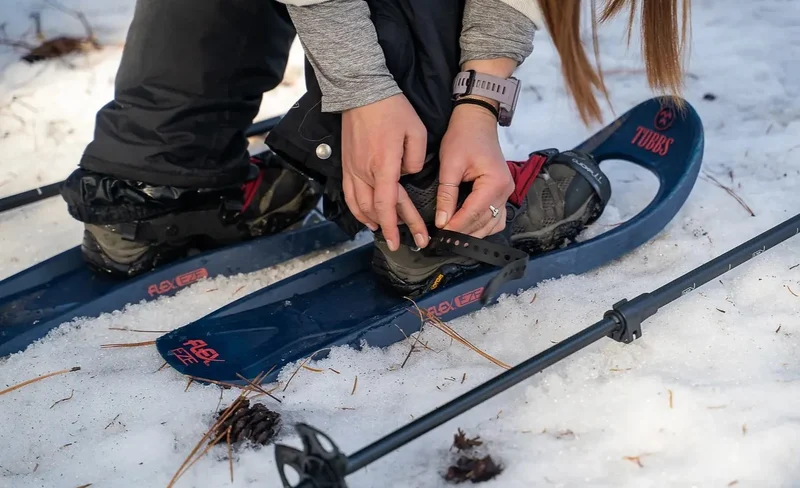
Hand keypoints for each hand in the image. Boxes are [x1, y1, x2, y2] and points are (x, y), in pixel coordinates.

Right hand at [341, 94, 429, 250]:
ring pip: (359, 205)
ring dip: (372, 221)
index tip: (403, 240)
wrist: (362, 90)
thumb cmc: (392, 109)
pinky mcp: (347, 164)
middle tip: (403, 242)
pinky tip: (366, 217)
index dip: (396, 226)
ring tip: (384, 232)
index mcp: (384, 165)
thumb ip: (417, 159)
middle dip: (390, 229)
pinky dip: (357, 210)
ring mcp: (353, 169)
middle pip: (376, 209)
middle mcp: (365, 171)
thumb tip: (409, 175)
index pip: (388, 204)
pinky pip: (349, 194)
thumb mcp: (417, 132)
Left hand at [436, 102, 513, 237]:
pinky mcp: (501, 192)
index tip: (440, 236)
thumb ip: (447, 195)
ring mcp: (506, 192)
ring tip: (453, 238)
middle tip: (443, 242)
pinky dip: (483, 225)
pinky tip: (467, 228)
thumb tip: (442, 221)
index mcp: (495, 182)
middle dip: (464, 233)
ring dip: (474, 232)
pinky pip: (496, 217)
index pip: (474, 213)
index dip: (456, 226)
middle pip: (484, 222)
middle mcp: (505, 190)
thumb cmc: (463, 137)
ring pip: (492, 224)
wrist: (476, 120)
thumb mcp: (450, 164)